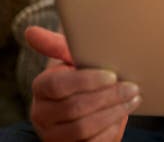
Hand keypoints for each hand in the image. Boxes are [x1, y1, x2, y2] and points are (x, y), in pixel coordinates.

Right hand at [26, 26, 140, 141]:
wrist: (86, 106)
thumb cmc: (80, 77)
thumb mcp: (71, 60)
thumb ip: (58, 46)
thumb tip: (31, 32)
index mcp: (40, 87)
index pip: (57, 85)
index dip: (86, 81)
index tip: (112, 75)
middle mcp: (41, 114)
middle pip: (74, 108)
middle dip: (108, 97)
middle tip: (132, 87)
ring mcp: (53, 135)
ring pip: (83, 128)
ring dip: (113, 113)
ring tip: (133, 99)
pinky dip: (110, 130)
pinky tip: (123, 116)